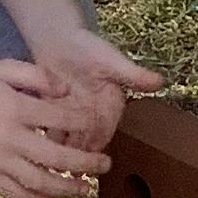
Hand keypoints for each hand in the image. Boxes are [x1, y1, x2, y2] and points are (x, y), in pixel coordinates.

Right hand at [0, 59, 116, 197]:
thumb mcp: (4, 68)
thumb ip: (36, 75)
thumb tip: (65, 90)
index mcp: (16, 108)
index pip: (59, 118)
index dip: (83, 122)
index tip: (97, 125)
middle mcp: (10, 138)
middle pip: (55, 156)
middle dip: (85, 163)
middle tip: (105, 166)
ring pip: (39, 182)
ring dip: (66, 189)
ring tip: (86, 190)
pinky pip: (17, 195)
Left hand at [26, 28, 164, 158]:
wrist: (58, 38)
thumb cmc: (87, 45)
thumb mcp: (112, 60)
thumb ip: (133, 75)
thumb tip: (161, 82)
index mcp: (112, 107)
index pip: (106, 131)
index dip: (97, 140)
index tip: (87, 146)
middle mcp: (95, 117)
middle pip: (87, 141)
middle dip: (77, 150)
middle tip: (64, 159)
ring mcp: (74, 119)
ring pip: (69, 142)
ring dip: (60, 149)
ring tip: (49, 154)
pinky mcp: (54, 117)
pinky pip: (51, 134)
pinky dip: (45, 138)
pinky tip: (36, 140)